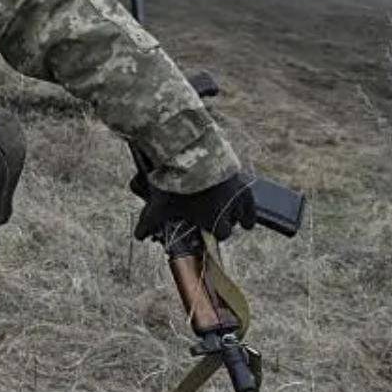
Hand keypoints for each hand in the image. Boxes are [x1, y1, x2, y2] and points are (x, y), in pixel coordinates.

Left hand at [133, 173, 257, 248]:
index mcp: (212, 219)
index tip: (207, 227)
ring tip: (227, 209)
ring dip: (236, 213)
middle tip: (213, 216)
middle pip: (232, 224)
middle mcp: (228, 211)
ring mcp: (237, 197)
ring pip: (243, 212)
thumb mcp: (161, 204)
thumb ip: (150, 222)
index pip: (221, 235)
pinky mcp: (243, 184)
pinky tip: (245, 211)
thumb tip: (139, 236)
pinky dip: (248, 207)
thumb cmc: (177, 183)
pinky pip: (252, 202)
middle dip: (224, 222)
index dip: (214, 232)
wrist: (191, 155)